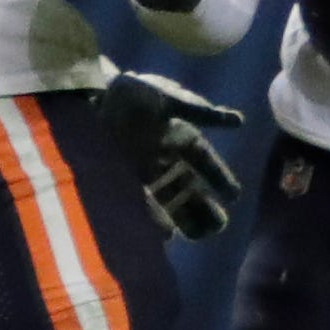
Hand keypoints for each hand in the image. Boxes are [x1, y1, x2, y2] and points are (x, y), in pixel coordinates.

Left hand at [95, 70, 242, 242]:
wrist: (90, 97)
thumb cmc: (132, 93)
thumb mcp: (168, 99)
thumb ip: (201, 111)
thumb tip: (239, 121)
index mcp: (179, 135)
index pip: (204, 160)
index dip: (219, 177)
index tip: (234, 196)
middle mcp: (164, 157)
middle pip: (190, 186)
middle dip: (205, 206)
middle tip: (220, 226)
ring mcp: (144, 172)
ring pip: (171, 199)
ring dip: (185, 217)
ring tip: (199, 235)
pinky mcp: (123, 183)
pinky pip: (144, 204)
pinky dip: (155, 218)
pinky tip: (166, 235)